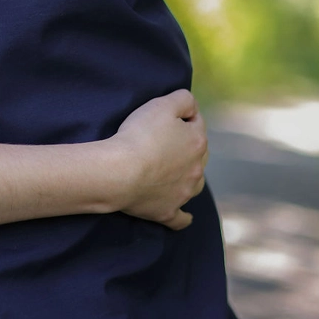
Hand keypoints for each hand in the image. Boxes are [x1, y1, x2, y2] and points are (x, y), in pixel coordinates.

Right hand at [111, 90, 207, 230]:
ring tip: (176, 172)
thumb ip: (183, 99)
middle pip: (198, 154)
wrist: (121, 171)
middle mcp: (196, 170)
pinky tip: (185, 215)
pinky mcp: (167, 211)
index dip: (182, 116)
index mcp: (197, 142)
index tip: (166, 116)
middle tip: (165, 141)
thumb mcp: (162, 104)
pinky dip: (183, 216)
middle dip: (187, 146)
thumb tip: (192, 107)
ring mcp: (183, 193)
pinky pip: (180, 219)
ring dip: (189, 177)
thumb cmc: (140, 135)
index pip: (196, 123)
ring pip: (195, 184)